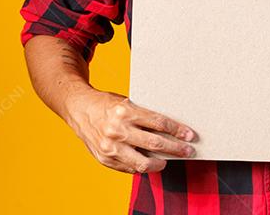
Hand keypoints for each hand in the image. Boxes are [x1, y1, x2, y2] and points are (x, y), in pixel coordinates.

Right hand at [68, 90, 197, 173]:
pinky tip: (148, 163)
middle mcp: (118, 130)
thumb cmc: (106, 104)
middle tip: (188, 150)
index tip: (190, 135)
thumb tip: (169, 129)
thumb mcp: (127, 102)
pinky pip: (129, 168)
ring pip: (143, 162)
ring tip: (167, 160)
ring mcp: (110, 147)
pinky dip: (141, 167)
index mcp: (126, 111)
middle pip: (155, 143)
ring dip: (159, 163)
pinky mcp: (105, 159)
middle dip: (176, 148)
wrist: (79, 109)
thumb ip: (143, 116)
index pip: (159, 123)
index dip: (177, 130)